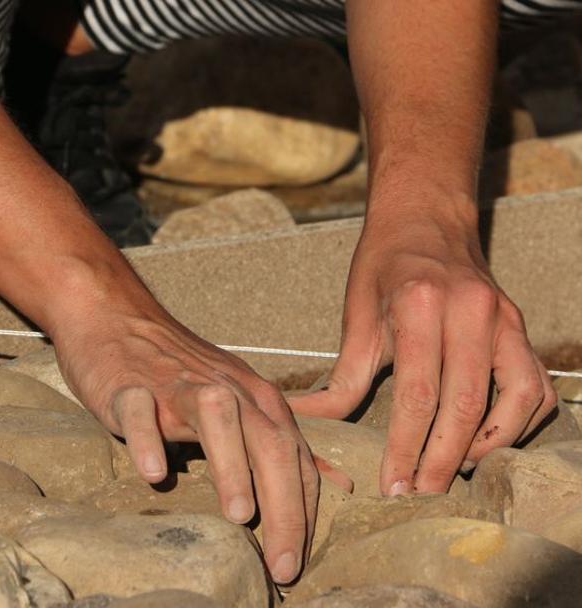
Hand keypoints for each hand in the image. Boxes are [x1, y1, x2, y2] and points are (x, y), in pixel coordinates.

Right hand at [53, 307, 318, 583]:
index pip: (294, 457)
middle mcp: (226, 389)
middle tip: (285, 566)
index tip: (298, 564)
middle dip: (285, 507)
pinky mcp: (129, 386)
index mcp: (256, 398)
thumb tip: (337, 482)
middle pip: (269, 442)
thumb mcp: (240, 399)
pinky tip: (152, 473)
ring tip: (241, 516)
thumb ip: (280, 441)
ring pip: (217, 417)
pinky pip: (141, 411)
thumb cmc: (180, 370)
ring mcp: (177, 386)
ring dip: (233, 465)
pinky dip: (148, 439)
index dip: (304, 512)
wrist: (115, 318)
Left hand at [290, 211, 556, 494]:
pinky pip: (535, 387)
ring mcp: (504, 319)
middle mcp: (471, 311)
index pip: (419, 394)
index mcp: (420, 305)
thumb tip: (303, 419)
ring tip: (452, 472)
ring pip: (515, 400)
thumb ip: (342, 377)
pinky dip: (518, 423)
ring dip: (487, 446)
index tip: (393, 485)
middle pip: (465, 405)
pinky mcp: (521, 328)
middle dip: (441, 460)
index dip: (406, 447)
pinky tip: (487, 443)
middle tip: (421, 496)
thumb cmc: (383, 268)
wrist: (425, 220)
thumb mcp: (356, 316)